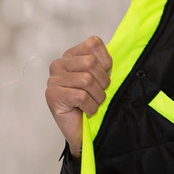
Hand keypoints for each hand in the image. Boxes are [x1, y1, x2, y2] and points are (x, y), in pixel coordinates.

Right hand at [45, 36, 112, 157]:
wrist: (83, 130)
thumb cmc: (93, 102)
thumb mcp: (102, 78)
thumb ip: (104, 64)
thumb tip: (121, 52)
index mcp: (72, 55)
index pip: (93, 43)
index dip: (106, 62)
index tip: (105, 76)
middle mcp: (59, 64)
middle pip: (90, 62)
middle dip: (103, 82)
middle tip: (99, 94)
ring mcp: (53, 80)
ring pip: (87, 80)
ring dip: (97, 97)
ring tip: (93, 103)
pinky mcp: (52, 95)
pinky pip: (81, 96)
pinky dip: (91, 107)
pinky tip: (86, 111)